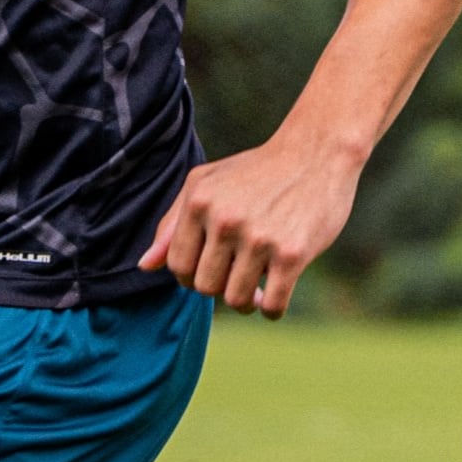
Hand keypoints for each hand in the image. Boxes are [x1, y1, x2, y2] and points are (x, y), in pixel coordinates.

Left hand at [136, 134, 360, 316]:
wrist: (317, 152)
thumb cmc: (257, 171)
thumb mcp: (206, 183)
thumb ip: (173, 223)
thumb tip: (145, 266)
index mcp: (199, 202)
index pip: (177, 266)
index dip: (192, 274)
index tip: (214, 266)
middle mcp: (225, 220)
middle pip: (205, 287)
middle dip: (220, 287)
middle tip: (238, 273)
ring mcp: (259, 238)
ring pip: (237, 300)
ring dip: (247, 301)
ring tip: (256, 286)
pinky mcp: (292, 254)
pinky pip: (272, 305)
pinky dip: (272, 310)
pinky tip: (275, 296)